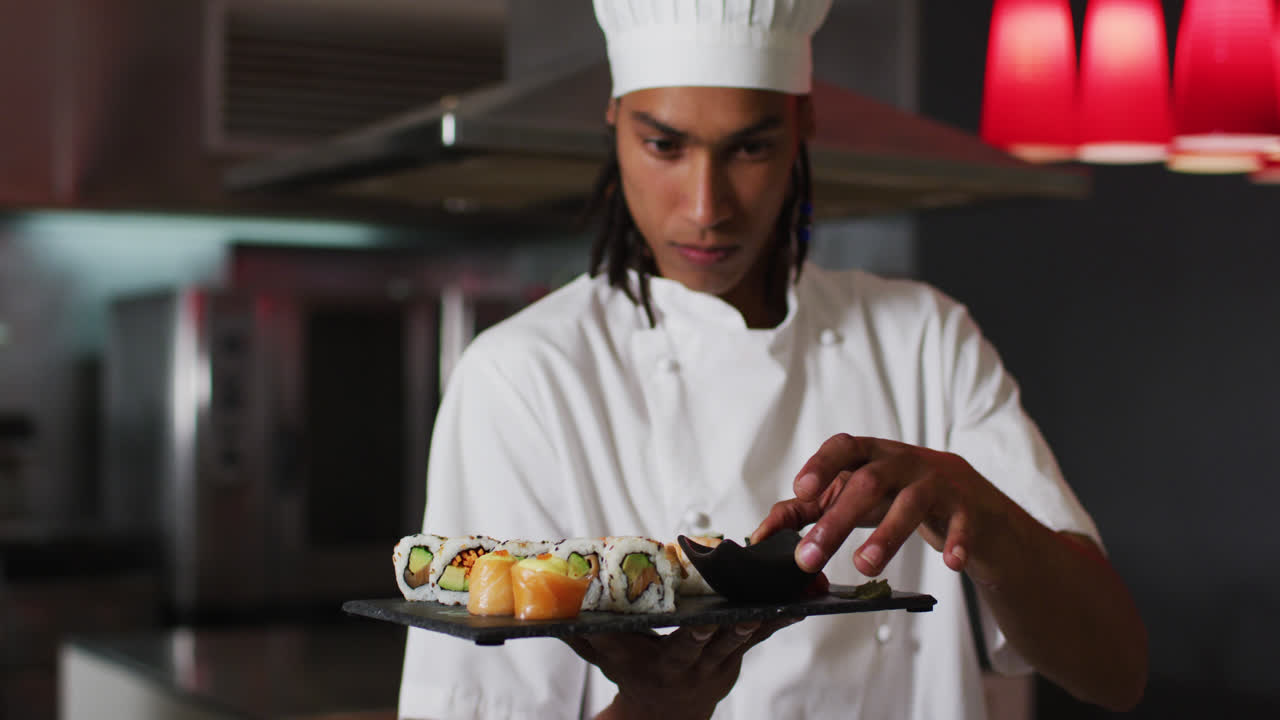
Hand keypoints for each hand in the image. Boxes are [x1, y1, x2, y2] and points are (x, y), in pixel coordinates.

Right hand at [564, 619, 796, 719]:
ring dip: (768, 619)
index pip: (683, 648)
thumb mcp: (608, 658)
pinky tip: (797, 604)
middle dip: (738, 627)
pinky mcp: (735, 656)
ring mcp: (721, 663)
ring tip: (789, 599)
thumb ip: (589, 635)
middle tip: (759, 609)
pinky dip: (777, 620)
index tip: (709, 622)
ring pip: (747, 638)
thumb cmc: (629, 675)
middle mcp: (697, 666)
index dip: (698, 636)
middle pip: (721, 644)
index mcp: (667, 665)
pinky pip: (759, 636)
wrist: (661, 714)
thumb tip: (559, 612)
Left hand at [751, 434, 1013, 586]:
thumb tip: (759, 535)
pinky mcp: (968, 508)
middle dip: (837, 521)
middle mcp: (904, 462)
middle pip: (869, 482)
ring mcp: (939, 482)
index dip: (821, 465)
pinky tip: (950, 564)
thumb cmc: (898, 495)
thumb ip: (806, 511)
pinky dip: (958, 542)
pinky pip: (963, 523)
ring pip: (912, 503)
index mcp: (872, 455)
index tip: (800, 490)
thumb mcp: (853, 496)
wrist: (970, 501)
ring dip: (887, 535)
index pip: (844, 447)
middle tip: (809, 557)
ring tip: (864, 565)